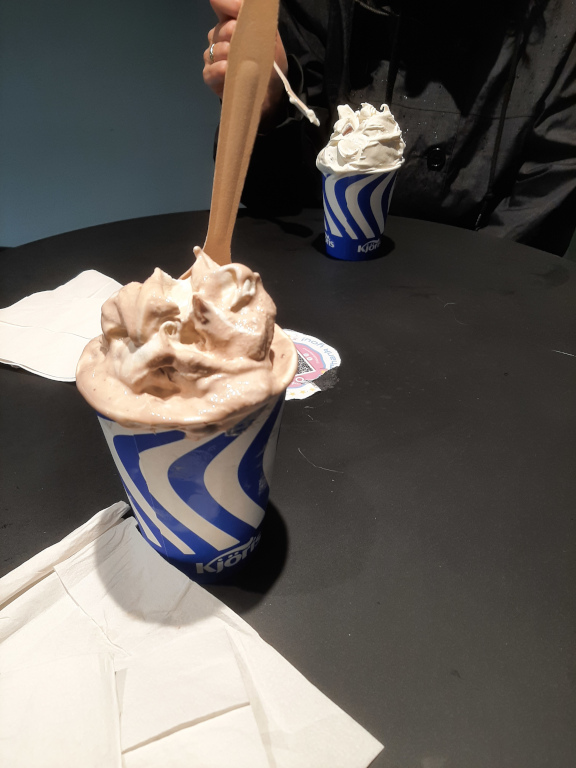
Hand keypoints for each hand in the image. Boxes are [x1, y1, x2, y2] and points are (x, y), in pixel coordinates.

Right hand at [203, 0, 288, 126]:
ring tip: (234, 56)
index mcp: (233, 26)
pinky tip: (226, 69)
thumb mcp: (272, 42)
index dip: (227, 5)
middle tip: (238, 36)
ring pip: (213, 50)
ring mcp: (214, 60)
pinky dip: (217, 69)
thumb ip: (263, 23)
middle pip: (218, 30)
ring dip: (224, 51)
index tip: (239, 9)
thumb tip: (253, 6)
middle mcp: (220, 40)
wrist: (271, 96)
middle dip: (230, 31)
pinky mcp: (213, 80)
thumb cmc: (271, 67)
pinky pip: (209, 72)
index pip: (221, 7)